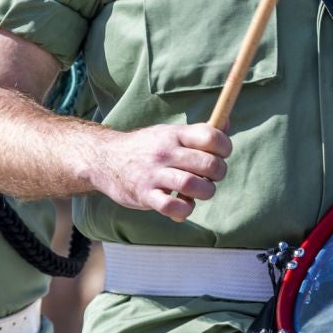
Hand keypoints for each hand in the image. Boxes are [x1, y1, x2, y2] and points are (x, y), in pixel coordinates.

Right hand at [87, 124, 232, 221]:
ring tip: (200, 191)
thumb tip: (226, 123)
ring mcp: (154, 174)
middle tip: (211, 176)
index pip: (210, 136)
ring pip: (193, 185)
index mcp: (174, 134)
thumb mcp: (168, 133)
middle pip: (208, 164)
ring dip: (205, 192)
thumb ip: (197, 132)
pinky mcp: (145, 195)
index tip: (221, 154)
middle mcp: (165, 152)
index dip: (225, 147)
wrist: (105, 159)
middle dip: (218, 173)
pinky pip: (172, 207)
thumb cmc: (145, 148)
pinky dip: (185, 210)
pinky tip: (183, 206)